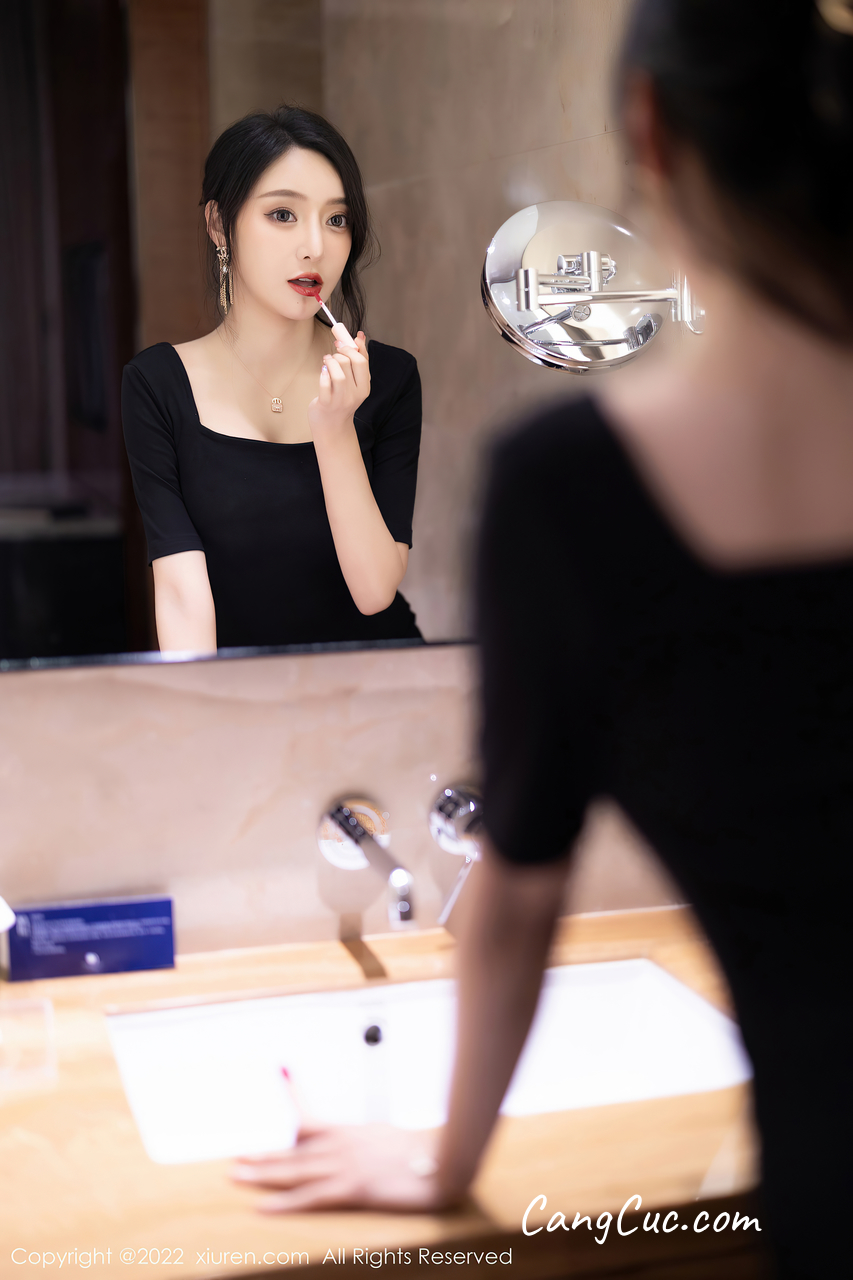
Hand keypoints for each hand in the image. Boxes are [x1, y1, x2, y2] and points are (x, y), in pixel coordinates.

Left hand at [231, 1121, 452, 1213]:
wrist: (443, 1162)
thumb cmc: (421, 1153)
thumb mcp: (388, 1140)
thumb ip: (368, 1142)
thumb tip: (360, 1147)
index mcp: (349, 1132)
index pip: (310, 1119)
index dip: (289, 1102)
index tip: (273, 1084)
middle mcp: (341, 1145)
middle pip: (293, 1151)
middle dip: (263, 1154)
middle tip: (235, 1157)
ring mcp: (344, 1166)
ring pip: (293, 1171)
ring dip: (263, 1173)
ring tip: (237, 1175)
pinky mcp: (352, 1188)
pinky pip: (310, 1197)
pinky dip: (285, 1202)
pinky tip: (265, 1206)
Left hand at [308, 331, 369, 436]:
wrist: (332, 426)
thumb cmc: (342, 399)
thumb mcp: (355, 382)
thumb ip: (359, 360)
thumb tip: (360, 336)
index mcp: (364, 388)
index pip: (362, 362)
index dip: (350, 348)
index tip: (340, 343)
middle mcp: (355, 395)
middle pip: (349, 364)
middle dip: (338, 354)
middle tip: (332, 354)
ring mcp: (341, 400)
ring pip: (338, 373)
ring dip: (330, 362)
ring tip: (326, 361)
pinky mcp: (326, 404)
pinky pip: (324, 383)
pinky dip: (322, 374)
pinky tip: (322, 372)